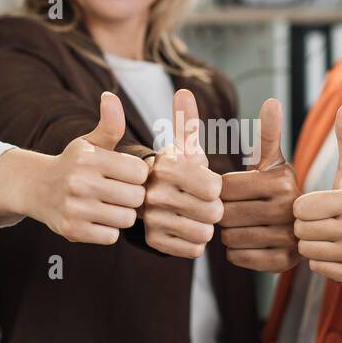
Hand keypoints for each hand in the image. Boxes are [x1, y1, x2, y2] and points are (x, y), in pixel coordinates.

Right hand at [0, 91, 148, 243]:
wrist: (36, 189)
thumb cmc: (74, 164)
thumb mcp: (90, 143)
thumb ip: (109, 124)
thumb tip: (110, 97)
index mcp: (89, 158)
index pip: (140, 172)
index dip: (137, 175)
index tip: (127, 175)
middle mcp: (80, 182)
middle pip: (136, 197)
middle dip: (133, 196)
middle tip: (122, 193)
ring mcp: (75, 208)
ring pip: (126, 219)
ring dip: (123, 214)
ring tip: (112, 206)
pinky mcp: (72, 230)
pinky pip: (111, 237)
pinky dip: (109, 230)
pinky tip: (99, 219)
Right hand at [142, 89, 223, 257]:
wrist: (126, 197)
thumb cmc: (165, 171)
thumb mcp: (175, 148)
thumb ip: (183, 122)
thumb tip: (184, 92)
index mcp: (164, 167)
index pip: (215, 187)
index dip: (215, 187)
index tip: (203, 183)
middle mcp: (151, 193)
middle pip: (212, 212)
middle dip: (211, 209)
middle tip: (197, 202)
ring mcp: (148, 220)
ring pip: (204, 233)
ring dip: (203, 226)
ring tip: (188, 215)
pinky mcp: (149, 242)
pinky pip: (192, 250)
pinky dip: (192, 243)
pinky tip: (180, 230)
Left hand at [219, 98, 299, 271]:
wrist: (312, 228)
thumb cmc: (280, 190)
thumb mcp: (276, 162)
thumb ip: (269, 133)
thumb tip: (272, 101)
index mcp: (281, 181)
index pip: (224, 189)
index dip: (221, 191)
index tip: (236, 192)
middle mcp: (288, 210)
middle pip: (225, 215)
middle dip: (224, 213)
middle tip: (239, 211)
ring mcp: (288, 239)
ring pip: (230, 239)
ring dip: (230, 234)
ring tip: (246, 226)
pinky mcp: (283, 263)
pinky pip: (238, 258)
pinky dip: (237, 252)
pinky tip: (251, 242)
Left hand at [292, 103, 341, 281]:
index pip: (300, 207)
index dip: (304, 205)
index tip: (318, 204)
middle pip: (300, 229)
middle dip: (305, 224)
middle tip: (321, 221)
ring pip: (305, 249)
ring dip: (310, 242)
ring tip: (325, 234)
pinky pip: (315, 267)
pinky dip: (319, 259)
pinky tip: (332, 249)